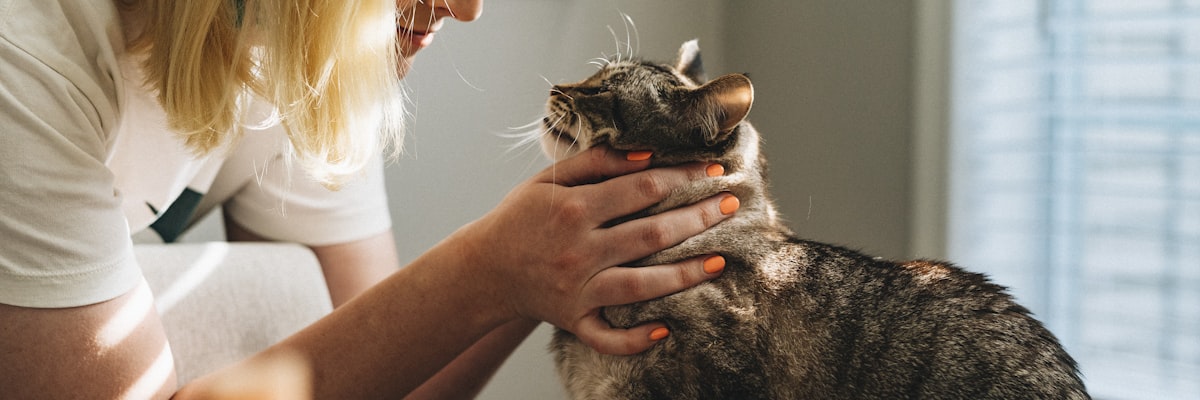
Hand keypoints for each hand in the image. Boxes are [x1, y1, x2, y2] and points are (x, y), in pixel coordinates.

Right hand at [457, 146, 734, 354]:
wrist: (483, 268)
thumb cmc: (521, 217)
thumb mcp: (549, 179)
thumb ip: (596, 162)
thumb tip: (647, 154)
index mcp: (575, 209)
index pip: (642, 188)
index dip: (683, 176)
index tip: (713, 169)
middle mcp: (579, 250)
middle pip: (651, 234)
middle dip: (697, 218)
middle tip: (732, 205)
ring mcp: (577, 289)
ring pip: (640, 286)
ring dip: (683, 274)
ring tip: (719, 261)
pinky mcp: (573, 319)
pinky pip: (607, 337)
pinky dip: (634, 339)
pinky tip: (664, 330)